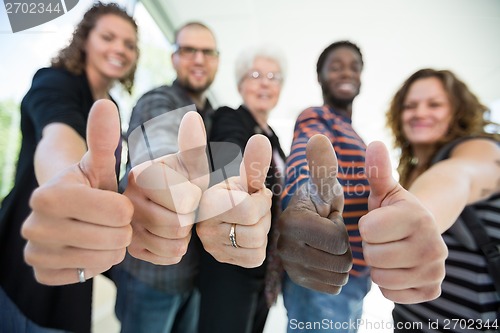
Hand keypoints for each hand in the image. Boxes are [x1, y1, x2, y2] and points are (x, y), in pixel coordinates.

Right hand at [22, 100, 132, 284]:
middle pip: (114, 237)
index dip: (126, 208)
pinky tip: (87, 248)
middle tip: (109, 220)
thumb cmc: (90, 185)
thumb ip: (104, 138)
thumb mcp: (98, 163)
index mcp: (49, 194)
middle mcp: (34, 224)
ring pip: (104, 260)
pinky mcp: (41, 273)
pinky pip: (88, 276)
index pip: (119, 211)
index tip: (115, 201)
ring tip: (100, 232)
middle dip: (121, 229)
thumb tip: (105, 104)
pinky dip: (95, 264)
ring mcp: (35, 252)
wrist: (67, 211)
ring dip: (111, 248)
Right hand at [125, 111, 208, 264]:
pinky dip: (173, 250)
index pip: (185, 201)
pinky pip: (166, 258)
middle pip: (178, 225)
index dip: (193, 199)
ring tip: (173, 220)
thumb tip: (192, 117)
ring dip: (182, 236)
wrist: (162, 203)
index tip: (185, 191)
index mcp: (140, 175)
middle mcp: (125, 202)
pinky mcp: (130, 250)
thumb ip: (191, 145)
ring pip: (173, 244)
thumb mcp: (187, 164)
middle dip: (188, 219)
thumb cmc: (178, 181)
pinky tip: (166, 236)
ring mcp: (125, 228)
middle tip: (180, 209)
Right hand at [196, 134, 272, 267]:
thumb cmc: (234, 190)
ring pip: (257, 246)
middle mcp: (203, 229)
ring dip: (262, 230)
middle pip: (255, 231)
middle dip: (263, 216)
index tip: (253, 193)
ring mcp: (211, 248)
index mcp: (206, 203)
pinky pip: (255, 259)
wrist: (223, 208)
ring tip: (251, 218)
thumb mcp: (242, 176)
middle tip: (254, 206)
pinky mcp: (222, 259)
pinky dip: (259, 246)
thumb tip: (261, 139)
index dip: (260, 201)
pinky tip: (249, 233)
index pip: (246, 209)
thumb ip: (252, 162)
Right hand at [277, 134, 350, 293]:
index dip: (342, 228)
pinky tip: (327, 258)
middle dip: (344, 246)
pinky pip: (332, 287)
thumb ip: (323, 164)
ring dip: (342, 260)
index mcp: (290, 222)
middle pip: (339, 260)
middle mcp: (283, 247)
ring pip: (338, 276)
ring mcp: (289, 266)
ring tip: (328, 244)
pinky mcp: (296, 280)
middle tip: (330, 232)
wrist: (310, 221)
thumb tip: (317, 137)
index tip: (329, 217)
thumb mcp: (325, 183)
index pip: (337, 239)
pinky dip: (337, 275)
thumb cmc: (320, 199)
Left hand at [360, 141, 446, 303]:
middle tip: (384, 239)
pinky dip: (388, 284)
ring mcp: (434, 270)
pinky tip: (397, 268)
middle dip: (371, 247)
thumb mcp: (385, 191)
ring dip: (378, 266)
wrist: (420, 233)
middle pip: (373, 256)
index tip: (378, 221)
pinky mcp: (431, 290)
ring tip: (390, 252)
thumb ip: (377, 171)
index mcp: (417, 216)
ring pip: (380, 278)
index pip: (367, 230)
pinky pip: (391, 294)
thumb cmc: (394, 210)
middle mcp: (432, 245)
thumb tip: (375, 144)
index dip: (366, 226)